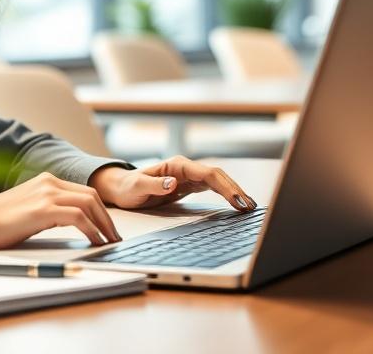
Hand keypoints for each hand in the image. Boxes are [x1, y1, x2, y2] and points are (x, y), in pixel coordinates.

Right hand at [0, 171, 122, 249]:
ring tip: (109, 241)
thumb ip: (48, 209)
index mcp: (45, 180)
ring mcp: (46, 194)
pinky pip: (79, 218)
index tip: (107, 227)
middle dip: (107, 217)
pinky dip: (92, 230)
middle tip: (114, 236)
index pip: (84, 192)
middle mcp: (49, 182)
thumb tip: (70, 222)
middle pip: (92, 196)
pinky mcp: (43, 209)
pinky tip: (95, 242)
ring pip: (90, 204)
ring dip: (104, 225)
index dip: (100, 210)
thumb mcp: (28, 208)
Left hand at [88, 156, 257, 211]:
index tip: (237, 199)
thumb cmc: (127, 187)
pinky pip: (213, 188)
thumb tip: (173, 183)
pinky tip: (237, 204)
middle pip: (217, 176)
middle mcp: (185, 169)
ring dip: (234, 192)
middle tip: (251, 207)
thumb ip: (153, 185)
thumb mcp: (136, 188)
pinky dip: (226, 195)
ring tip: (251, 207)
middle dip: (235, 190)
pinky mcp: (189, 186)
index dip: (224, 186)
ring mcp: (189, 177)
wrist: (121, 188)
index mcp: (176, 166)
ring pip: (218, 181)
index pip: (207, 174)